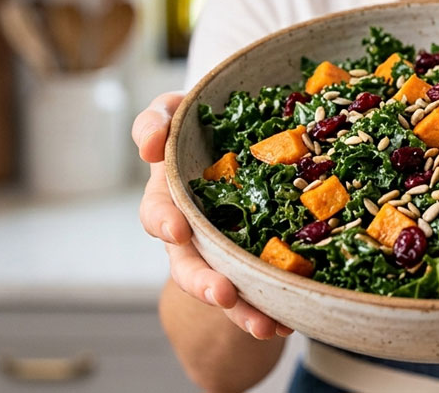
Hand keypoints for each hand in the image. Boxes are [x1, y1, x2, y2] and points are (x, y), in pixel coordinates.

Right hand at [133, 92, 292, 339]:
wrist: (234, 142)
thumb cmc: (199, 127)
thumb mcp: (176, 113)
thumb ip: (157, 119)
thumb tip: (149, 143)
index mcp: (171, 197)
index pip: (157, 212)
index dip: (163, 220)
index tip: (176, 229)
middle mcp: (191, 232)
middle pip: (189, 265)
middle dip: (203, 282)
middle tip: (222, 293)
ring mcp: (220, 252)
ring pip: (224, 288)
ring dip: (240, 310)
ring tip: (263, 325)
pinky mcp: (251, 262)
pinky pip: (257, 292)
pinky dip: (270, 309)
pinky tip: (289, 319)